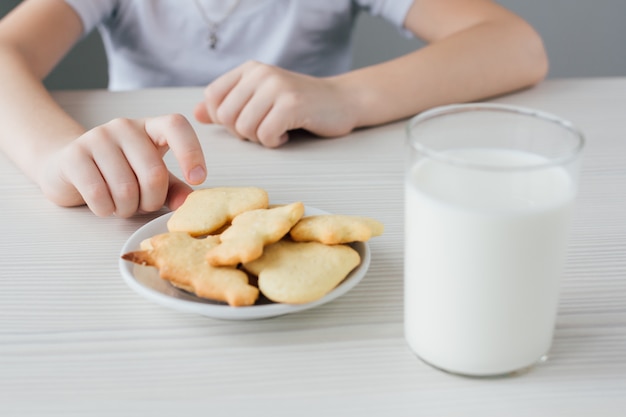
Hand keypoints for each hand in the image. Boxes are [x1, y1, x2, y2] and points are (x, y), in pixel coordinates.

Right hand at [39, 114, 206, 217]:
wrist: (70, 168)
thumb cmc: (119, 172)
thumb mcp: (151, 178)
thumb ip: (173, 188)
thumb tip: (188, 202)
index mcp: (150, 127)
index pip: (177, 126)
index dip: (191, 152)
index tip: (198, 178)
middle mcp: (125, 126)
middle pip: (154, 173)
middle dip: (151, 201)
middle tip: (142, 204)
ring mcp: (97, 137)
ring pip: (126, 189)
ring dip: (127, 208)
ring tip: (121, 204)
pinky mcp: (74, 155)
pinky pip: (99, 194)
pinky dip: (106, 210)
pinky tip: (104, 205)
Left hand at [193, 60, 357, 147]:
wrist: (343, 101)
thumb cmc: (300, 104)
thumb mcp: (261, 99)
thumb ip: (229, 105)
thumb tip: (196, 114)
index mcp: (249, 69)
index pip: (212, 98)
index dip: (223, 119)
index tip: (246, 122)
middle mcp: (260, 73)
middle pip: (226, 117)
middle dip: (243, 133)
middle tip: (264, 129)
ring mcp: (276, 87)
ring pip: (245, 128)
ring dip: (259, 139)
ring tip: (276, 131)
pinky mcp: (291, 104)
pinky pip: (265, 135)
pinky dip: (274, 142)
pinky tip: (287, 135)